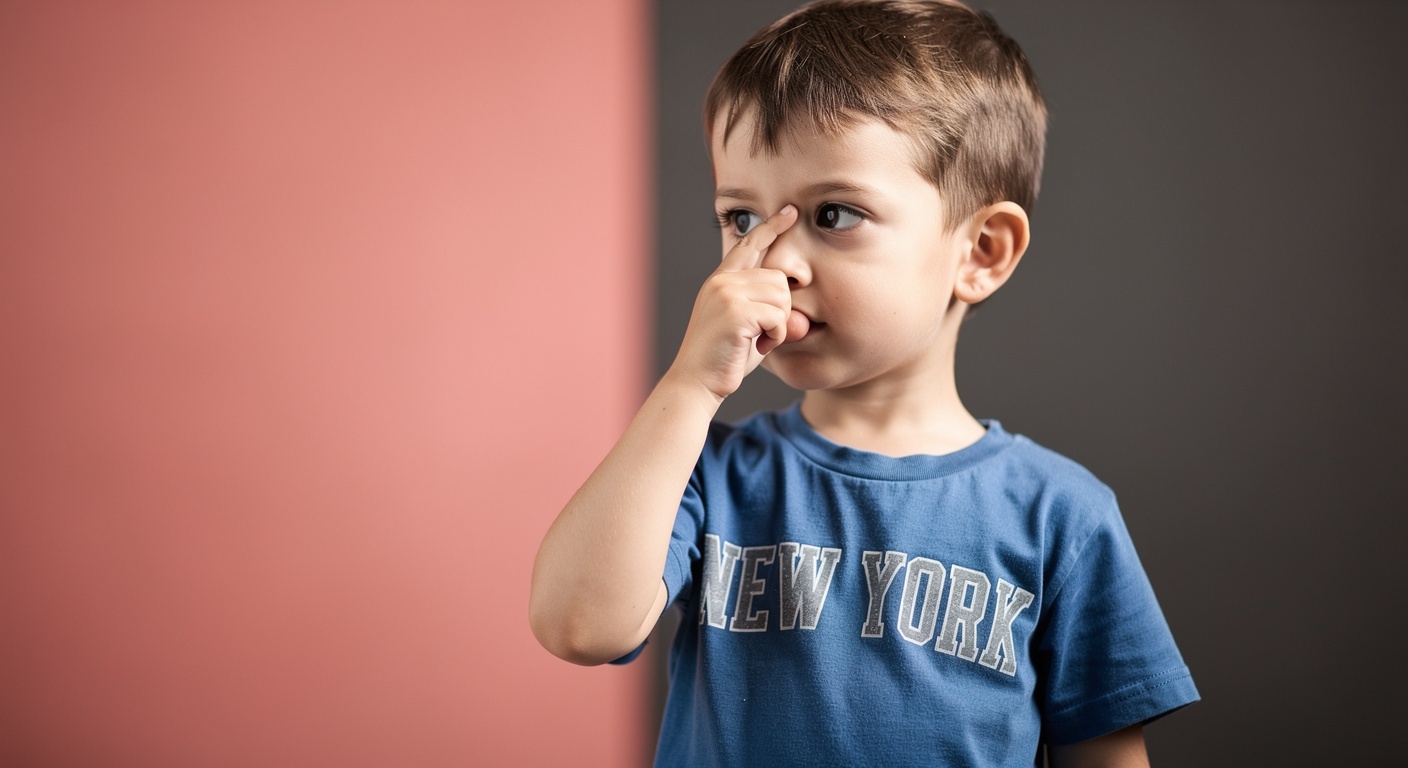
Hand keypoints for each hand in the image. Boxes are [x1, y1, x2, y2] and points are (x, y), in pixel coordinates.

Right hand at [669, 205, 798, 400]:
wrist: (696, 383)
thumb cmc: (723, 360)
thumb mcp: (747, 327)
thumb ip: (767, 310)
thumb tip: (799, 308)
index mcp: (721, 281)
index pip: (749, 245)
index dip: (771, 227)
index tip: (790, 212)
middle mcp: (722, 281)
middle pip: (779, 277)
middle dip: (781, 309)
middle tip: (764, 334)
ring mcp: (726, 293)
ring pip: (782, 295)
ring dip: (779, 324)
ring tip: (759, 340)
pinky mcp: (735, 311)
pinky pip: (778, 316)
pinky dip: (776, 336)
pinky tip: (759, 346)